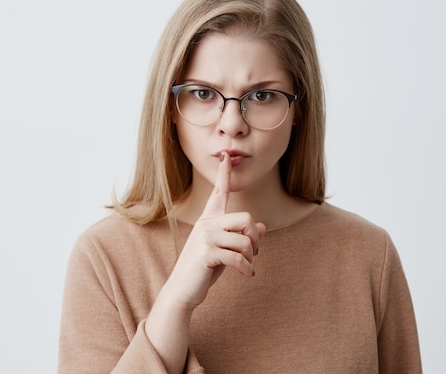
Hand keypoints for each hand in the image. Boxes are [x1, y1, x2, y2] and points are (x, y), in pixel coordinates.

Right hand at [164, 151, 265, 311]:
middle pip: (246, 218)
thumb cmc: (203, 270)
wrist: (182, 291)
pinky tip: (245, 275)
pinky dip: (246, 268)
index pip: (219, 192)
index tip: (226, 155)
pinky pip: (238, 257)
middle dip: (255, 237)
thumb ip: (241, 237)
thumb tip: (263, 227)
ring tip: (246, 267)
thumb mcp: (225, 251)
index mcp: (209, 219)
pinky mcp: (206, 252)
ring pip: (245, 240)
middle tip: (254, 253)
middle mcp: (206, 223)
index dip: (223, 174)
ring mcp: (205, 237)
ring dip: (251, 257)